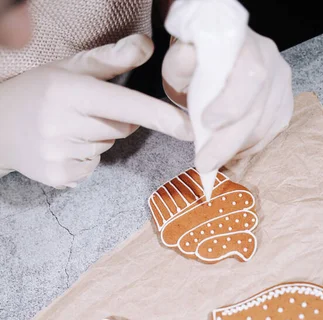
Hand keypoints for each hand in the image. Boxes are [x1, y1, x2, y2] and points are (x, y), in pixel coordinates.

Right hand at [0, 34, 192, 186]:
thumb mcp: (69, 69)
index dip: (158, 116)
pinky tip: (62, 147)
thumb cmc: (39, 93)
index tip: (187, 129)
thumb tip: (147, 46)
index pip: (124, 104)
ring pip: (106, 148)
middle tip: (80, 111)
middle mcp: (62, 123)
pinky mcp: (58, 176)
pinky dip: (84, 159)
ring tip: (66, 128)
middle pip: (121, 128)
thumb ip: (110, 60)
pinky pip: (92, 168)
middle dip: (111, 119)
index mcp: (68, 91)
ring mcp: (59, 153)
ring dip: (96, 139)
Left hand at [162, 29, 292, 170]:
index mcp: (245, 44)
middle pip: (257, 110)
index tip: (207, 123)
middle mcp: (271, 61)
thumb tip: (187, 58)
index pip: (251, 75)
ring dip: (236, 149)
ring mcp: (282, 85)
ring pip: (264, 128)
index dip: (232, 104)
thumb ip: (181, 63)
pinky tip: (229, 153)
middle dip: (228, 142)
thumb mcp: (181, 61)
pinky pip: (269, 136)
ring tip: (211, 158)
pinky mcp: (284, 105)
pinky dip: (247, 149)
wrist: (217, 63)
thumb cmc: (198, 65)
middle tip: (204, 163)